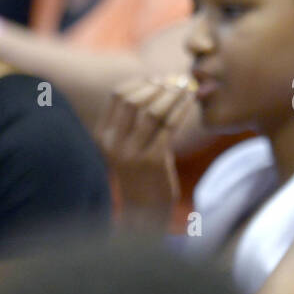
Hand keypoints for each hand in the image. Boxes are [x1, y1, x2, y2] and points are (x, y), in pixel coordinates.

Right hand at [96, 76, 195, 224]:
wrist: (144, 213)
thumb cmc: (140, 175)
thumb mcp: (126, 148)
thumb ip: (132, 122)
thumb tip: (153, 86)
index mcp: (103, 136)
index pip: (117, 96)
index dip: (140, 82)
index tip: (157, 80)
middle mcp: (113, 143)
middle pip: (134, 99)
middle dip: (157, 86)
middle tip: (175, 82)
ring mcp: (132, 153)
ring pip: (153, 111)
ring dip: (173, 95)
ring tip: (186, 89)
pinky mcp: (153, 162)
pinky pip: (169, 126)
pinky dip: (181, 109)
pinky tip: (191, 102)